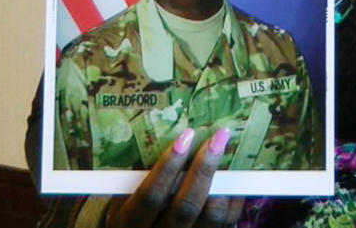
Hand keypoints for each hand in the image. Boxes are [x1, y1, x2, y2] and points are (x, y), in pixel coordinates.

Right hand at [104, 127, 244, 227]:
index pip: (150, 197)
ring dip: (223, 181)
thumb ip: (137, 175)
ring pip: (211, 216)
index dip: (167, 167)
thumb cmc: (130, 209)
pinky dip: (233, 196)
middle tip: (218, 136)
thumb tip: (165, 135)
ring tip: (228, 151)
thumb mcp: (122, 196)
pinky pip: (227, 222)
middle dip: (203, 169)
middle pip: (185, 208)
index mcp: (129, 223)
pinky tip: (233, 174)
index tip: (185, 136)